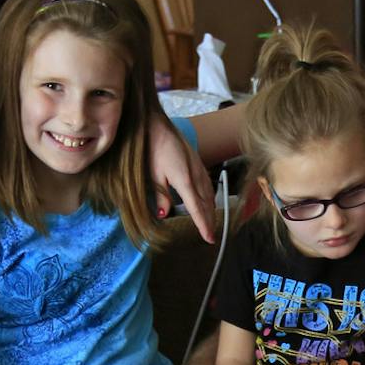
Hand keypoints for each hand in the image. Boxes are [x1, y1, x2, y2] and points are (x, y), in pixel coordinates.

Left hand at [149, 123, 216, 242]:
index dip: (203, 224)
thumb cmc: (152, 148)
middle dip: (209, 221)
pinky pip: (208, 185)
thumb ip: (160, 196)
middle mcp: (196, 175)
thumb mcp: (153, 174)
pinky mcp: (198, 163)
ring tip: (211, 223)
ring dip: (211, 210)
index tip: (209, 239)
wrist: (157, 125)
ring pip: (209, 194)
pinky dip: (210, 197)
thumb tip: (164, 214)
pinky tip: (209, 201)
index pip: (197, 208)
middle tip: (211, 237)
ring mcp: (199, 168)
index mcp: (184, 180)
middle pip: (207, 203)